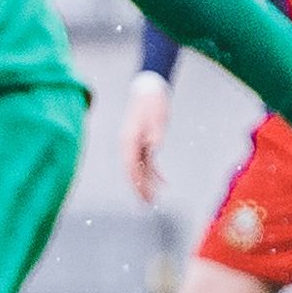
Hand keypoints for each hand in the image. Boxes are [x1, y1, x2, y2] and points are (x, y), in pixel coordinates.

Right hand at [121, 72, 171, 203]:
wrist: (149, 89)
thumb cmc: (153, 102)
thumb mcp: (157, 116)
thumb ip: (154, 132)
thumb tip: (153, 146)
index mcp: (129, 139)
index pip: (130, 166)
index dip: (135, 182)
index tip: (141, 195)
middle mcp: (128, 144)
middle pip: (133, 170)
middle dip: (139, 188)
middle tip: (147, 203)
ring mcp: (135, 144)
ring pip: (139, 168)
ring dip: (147, 183)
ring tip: (154, 198)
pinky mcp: (142, 142)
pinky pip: (146, 161)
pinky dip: (154, 172)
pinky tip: (162, 181)